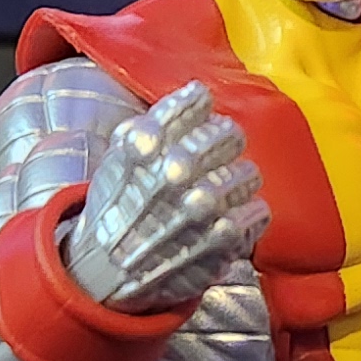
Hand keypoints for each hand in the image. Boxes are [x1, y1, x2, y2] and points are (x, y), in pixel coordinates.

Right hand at [62, 80, 267, 316]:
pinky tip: (233, 213)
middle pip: (229, 135)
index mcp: (142, 146)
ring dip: (240, 176)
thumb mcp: (119, 156)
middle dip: (226, 139)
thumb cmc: (119, 204)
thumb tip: (198, 91)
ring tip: (226, 184)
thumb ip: (157, 121)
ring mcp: (199, 210)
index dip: (200, 106)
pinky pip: (256, 213)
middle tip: (220, 148)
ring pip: (247, 173)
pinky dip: (250, 211)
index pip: (194, 105)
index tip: (199, 112)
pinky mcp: (219, 243)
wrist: (104, 269)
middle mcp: (172, 174)